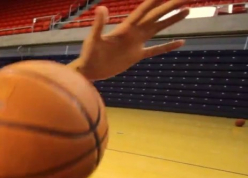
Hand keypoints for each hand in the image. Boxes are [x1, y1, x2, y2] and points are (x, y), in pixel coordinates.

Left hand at [72, 0, 190, 80]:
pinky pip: (155, 50)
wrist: (88, 71)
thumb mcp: (93, 39)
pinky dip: (167, 46)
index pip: (144, 10)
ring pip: (158, 29)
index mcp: (125, 28)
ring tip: (187, 10)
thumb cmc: (89, 55)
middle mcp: (133, 33)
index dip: (155, 0)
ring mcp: (136, 44)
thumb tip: (101, 8)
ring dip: (171, 20)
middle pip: (155, 16)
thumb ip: (99, 25)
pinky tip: (180, 42)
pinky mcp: (136, 56)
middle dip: (170, 6)